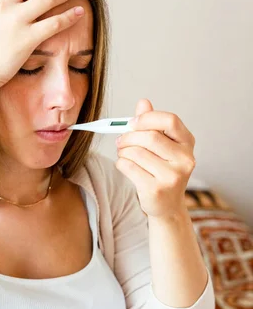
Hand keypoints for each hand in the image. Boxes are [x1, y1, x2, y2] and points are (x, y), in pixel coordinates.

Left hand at [115, 99, 195, 218]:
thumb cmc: (162, 170)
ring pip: (136, 153)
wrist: (167, 205)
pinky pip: (129, 167)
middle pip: (150, 137)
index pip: (170, 120)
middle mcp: (185, 159)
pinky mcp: (156, 189)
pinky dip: (121, 163)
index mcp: (188, 143)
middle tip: (120, 141)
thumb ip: (152, 124)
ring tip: (124, 154)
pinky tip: (125, 166)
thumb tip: (143, 102)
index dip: (147, 119)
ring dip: (123, 151)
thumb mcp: (162, 146)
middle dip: (129, 137)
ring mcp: (172, 176)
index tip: (133, 123)